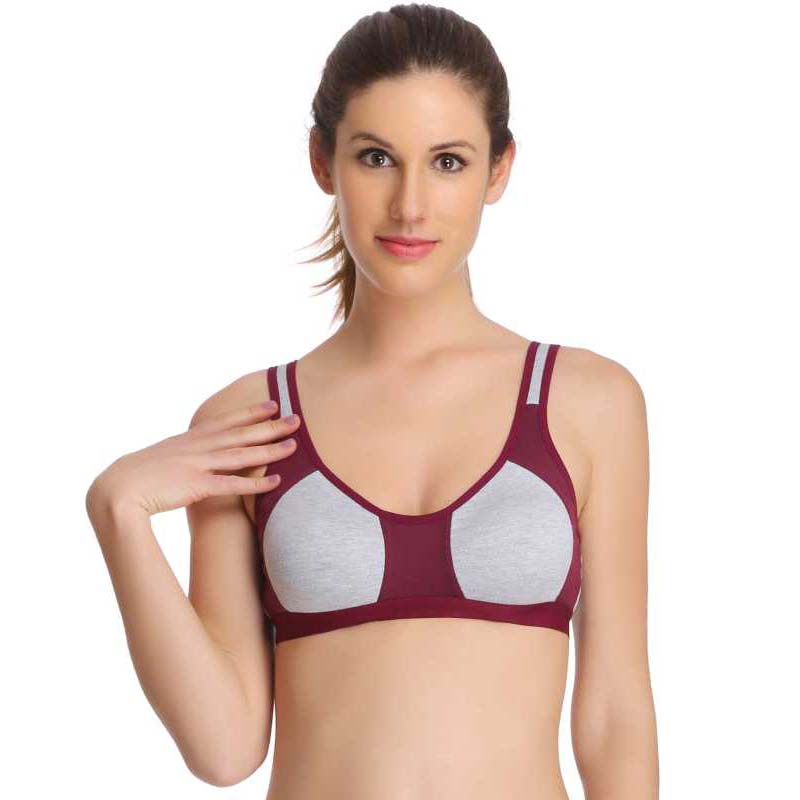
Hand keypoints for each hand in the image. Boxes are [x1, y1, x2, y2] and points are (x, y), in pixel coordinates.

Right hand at [87, 400, 299, 518]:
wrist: (114, 490)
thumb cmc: (133, 478)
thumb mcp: (160, 459)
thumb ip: (179, 457)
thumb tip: (189, 458)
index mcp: (188, 440)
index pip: (226, 422)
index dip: (250, 413)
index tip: (272, 404)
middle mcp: (197, 448)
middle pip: (241, 434)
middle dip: (270, 426)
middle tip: (296, 418)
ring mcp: (197, 465)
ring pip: (242, 455)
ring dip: (270, 450)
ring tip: (295, 445)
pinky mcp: (196, 486)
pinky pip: (232, 485)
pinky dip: (256, 483)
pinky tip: (277, 481)